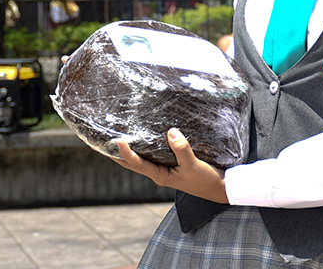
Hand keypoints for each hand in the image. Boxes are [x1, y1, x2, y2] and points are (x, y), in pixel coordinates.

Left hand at [113, 128, 229, 204]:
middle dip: (117, 154)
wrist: (220, 189)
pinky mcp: (171, 164)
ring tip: (115, 137)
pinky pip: (152, 155)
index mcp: (160, 175)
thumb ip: (182, 150)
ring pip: (140, 159)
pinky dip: (143, 147)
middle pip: (131, 163)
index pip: (136, 164)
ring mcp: (164, 169)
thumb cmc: (206, 180)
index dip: (125, 153)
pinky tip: (143, 138)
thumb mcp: (194, 165)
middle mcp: (158, 172)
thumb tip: (171, 132)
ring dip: (127, 150)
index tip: (116, 140)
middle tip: (101, 140)